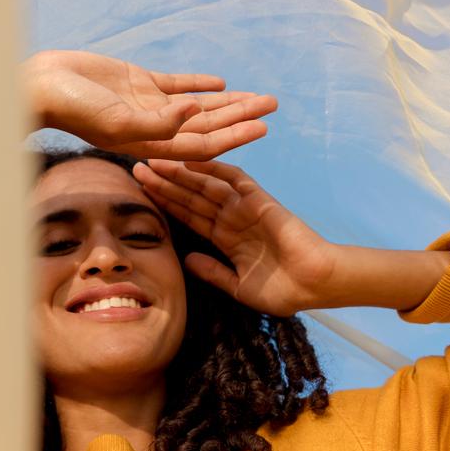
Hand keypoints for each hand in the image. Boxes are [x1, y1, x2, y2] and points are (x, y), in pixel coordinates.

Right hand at [22, 50, 277, 158]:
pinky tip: (221, 83)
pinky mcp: (137, 83)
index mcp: (151, 143)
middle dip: (240, 116)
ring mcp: (147, 105)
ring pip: (197, 106)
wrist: (43, 85)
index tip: (261, 127)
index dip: (233, 136)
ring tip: (257, 96)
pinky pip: (175, 85)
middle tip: (272, 106)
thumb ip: (157, 120)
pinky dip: (198, 84)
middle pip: (207, 125)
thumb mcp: (117, 119)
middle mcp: (153, 127)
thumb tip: (195, 111)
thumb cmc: (75, 108)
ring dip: (227, 102)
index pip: (202, 144)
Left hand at [132, 158, 338, 316]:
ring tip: (155, 160)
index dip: (165, 205)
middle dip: (164, 183)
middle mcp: (232, 219)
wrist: (313, 284)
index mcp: (226, 239)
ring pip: (206, 185)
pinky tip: (191, 159)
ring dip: (181, 172)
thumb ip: (212, 272)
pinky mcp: (259, 200)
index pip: (189, 217)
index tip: (140, 194)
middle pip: (191, 197)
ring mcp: (245, 208)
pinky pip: (234, 179)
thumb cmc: (282, 291)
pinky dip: (214, 168)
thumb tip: (186, 260)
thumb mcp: (238, 286)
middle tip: (136, 167)